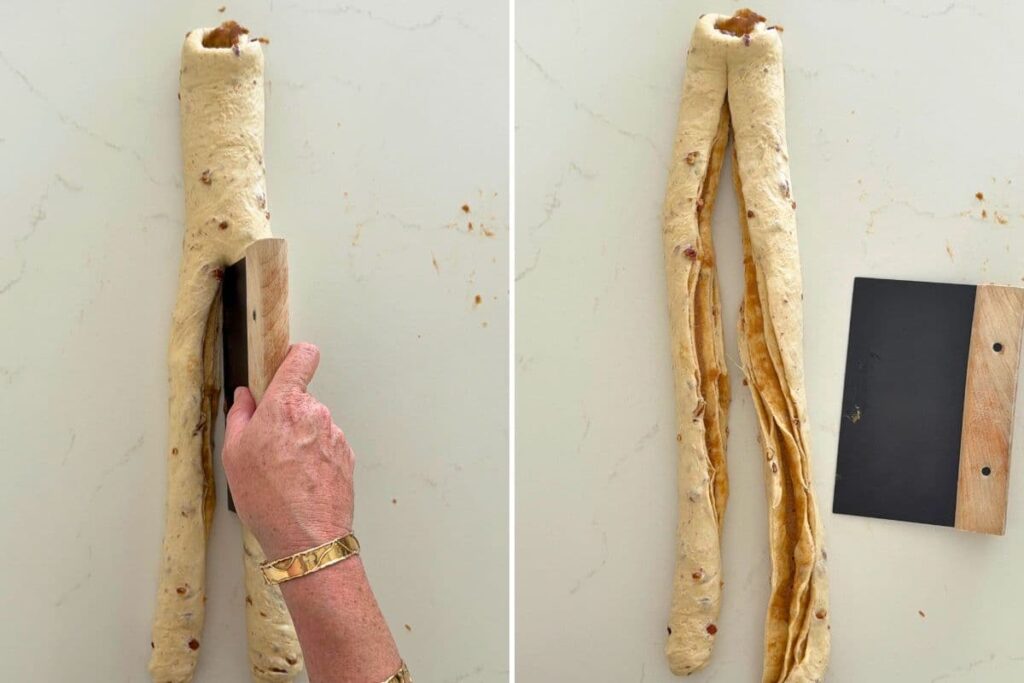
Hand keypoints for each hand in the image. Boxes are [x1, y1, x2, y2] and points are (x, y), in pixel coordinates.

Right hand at [223, 343, 354, 559]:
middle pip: (301, 401)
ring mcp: (335, 435)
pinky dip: (315, 459)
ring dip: (301, 441)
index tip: (286, 361)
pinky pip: (326, 447)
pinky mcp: (347, 456)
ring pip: (314, 427)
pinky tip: (300, 482)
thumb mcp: (234, 455)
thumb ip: (240, 416)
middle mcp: (315, 414)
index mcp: (285, 405)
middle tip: (268, 447)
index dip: (294, 356)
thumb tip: (245, 397)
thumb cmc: (269, 500)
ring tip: (284, 473)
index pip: (301, 357)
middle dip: (286, 417)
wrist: (307, 538)